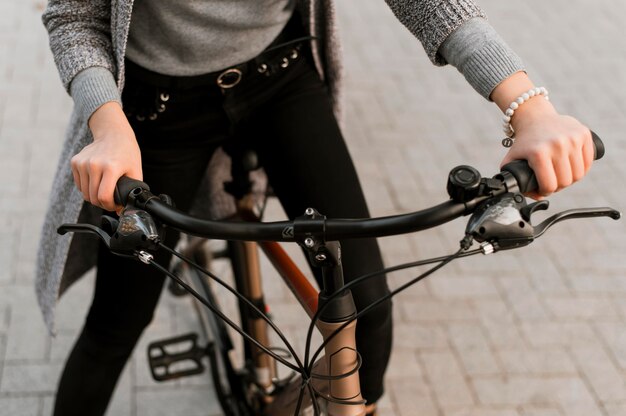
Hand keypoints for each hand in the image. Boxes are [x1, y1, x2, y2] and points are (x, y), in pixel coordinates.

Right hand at [71, 102, 141, 211]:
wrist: (113, 134)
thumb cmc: (127, 152)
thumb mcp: (135, 171)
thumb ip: (131, 191)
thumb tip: (122, 210)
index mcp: (111, 167)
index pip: (103, 197)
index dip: (109, 206)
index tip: (115, 205)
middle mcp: (94, 165)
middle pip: (92, 197)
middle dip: (102, 203)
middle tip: (110, 200)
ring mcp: (83, 163)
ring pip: (84, 193)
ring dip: (94, 197)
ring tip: (104, 191)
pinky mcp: (75, 162)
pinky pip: (79, 185)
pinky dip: (87, 188)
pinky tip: (97, 182)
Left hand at [491, 72, 593, 198]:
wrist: (535, 117)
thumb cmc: (524, 141)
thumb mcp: (512, 158)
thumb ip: (514, 179)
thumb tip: (534, 195)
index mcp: (538, 153)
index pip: (549, 185)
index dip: (545, 192)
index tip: (542, 190)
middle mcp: (557, 145)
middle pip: (565, 181)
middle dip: (558, 187)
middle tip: (552, 183)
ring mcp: (572, 139)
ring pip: (579, 174)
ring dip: (571, 179)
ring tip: (562, 176)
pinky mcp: (584, 134)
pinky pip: (588, 161)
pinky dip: (583, 169)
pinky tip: (573, 168)